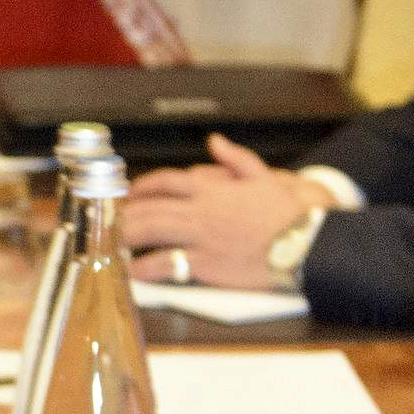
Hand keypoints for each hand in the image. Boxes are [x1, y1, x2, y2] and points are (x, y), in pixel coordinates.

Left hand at [115, 134, 321, 286]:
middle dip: (126, 213)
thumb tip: (215, 141)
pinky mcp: (205, 264)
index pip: (167, 181)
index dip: (143, 186)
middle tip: (109, 220)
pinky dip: (145, 268)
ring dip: (127, 236)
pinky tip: (131, 272)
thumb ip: (235, 158)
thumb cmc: (288, 212)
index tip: (130, 192)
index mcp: (212, 189)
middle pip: (152, 207)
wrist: (304, 243)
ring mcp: (200, 237)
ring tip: (109, 242)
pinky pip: (167, 265)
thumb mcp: (264, 176)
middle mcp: (201, 211)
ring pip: (152, 232)